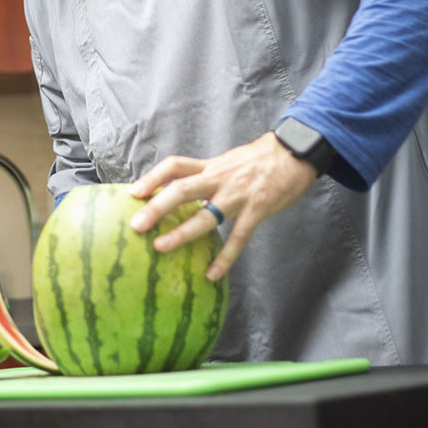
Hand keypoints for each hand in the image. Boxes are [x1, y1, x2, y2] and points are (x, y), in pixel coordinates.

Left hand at [128, 132, 317, 281]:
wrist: (295, 152)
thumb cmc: (259, 159)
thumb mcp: (227, 162)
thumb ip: (205, 176)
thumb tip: (180, 191)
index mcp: (210, 166)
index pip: (175, 166)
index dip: (152, 177)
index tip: (132, 192)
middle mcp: (219, 178)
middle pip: (181, 190)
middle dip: (157, 207)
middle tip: (136, 225)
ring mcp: (237, 195)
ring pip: (205, 215)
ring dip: (181, 233)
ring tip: (160, 248)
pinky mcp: (257, 209)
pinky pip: (238, 237)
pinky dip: (225, 257)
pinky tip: (212, 274)